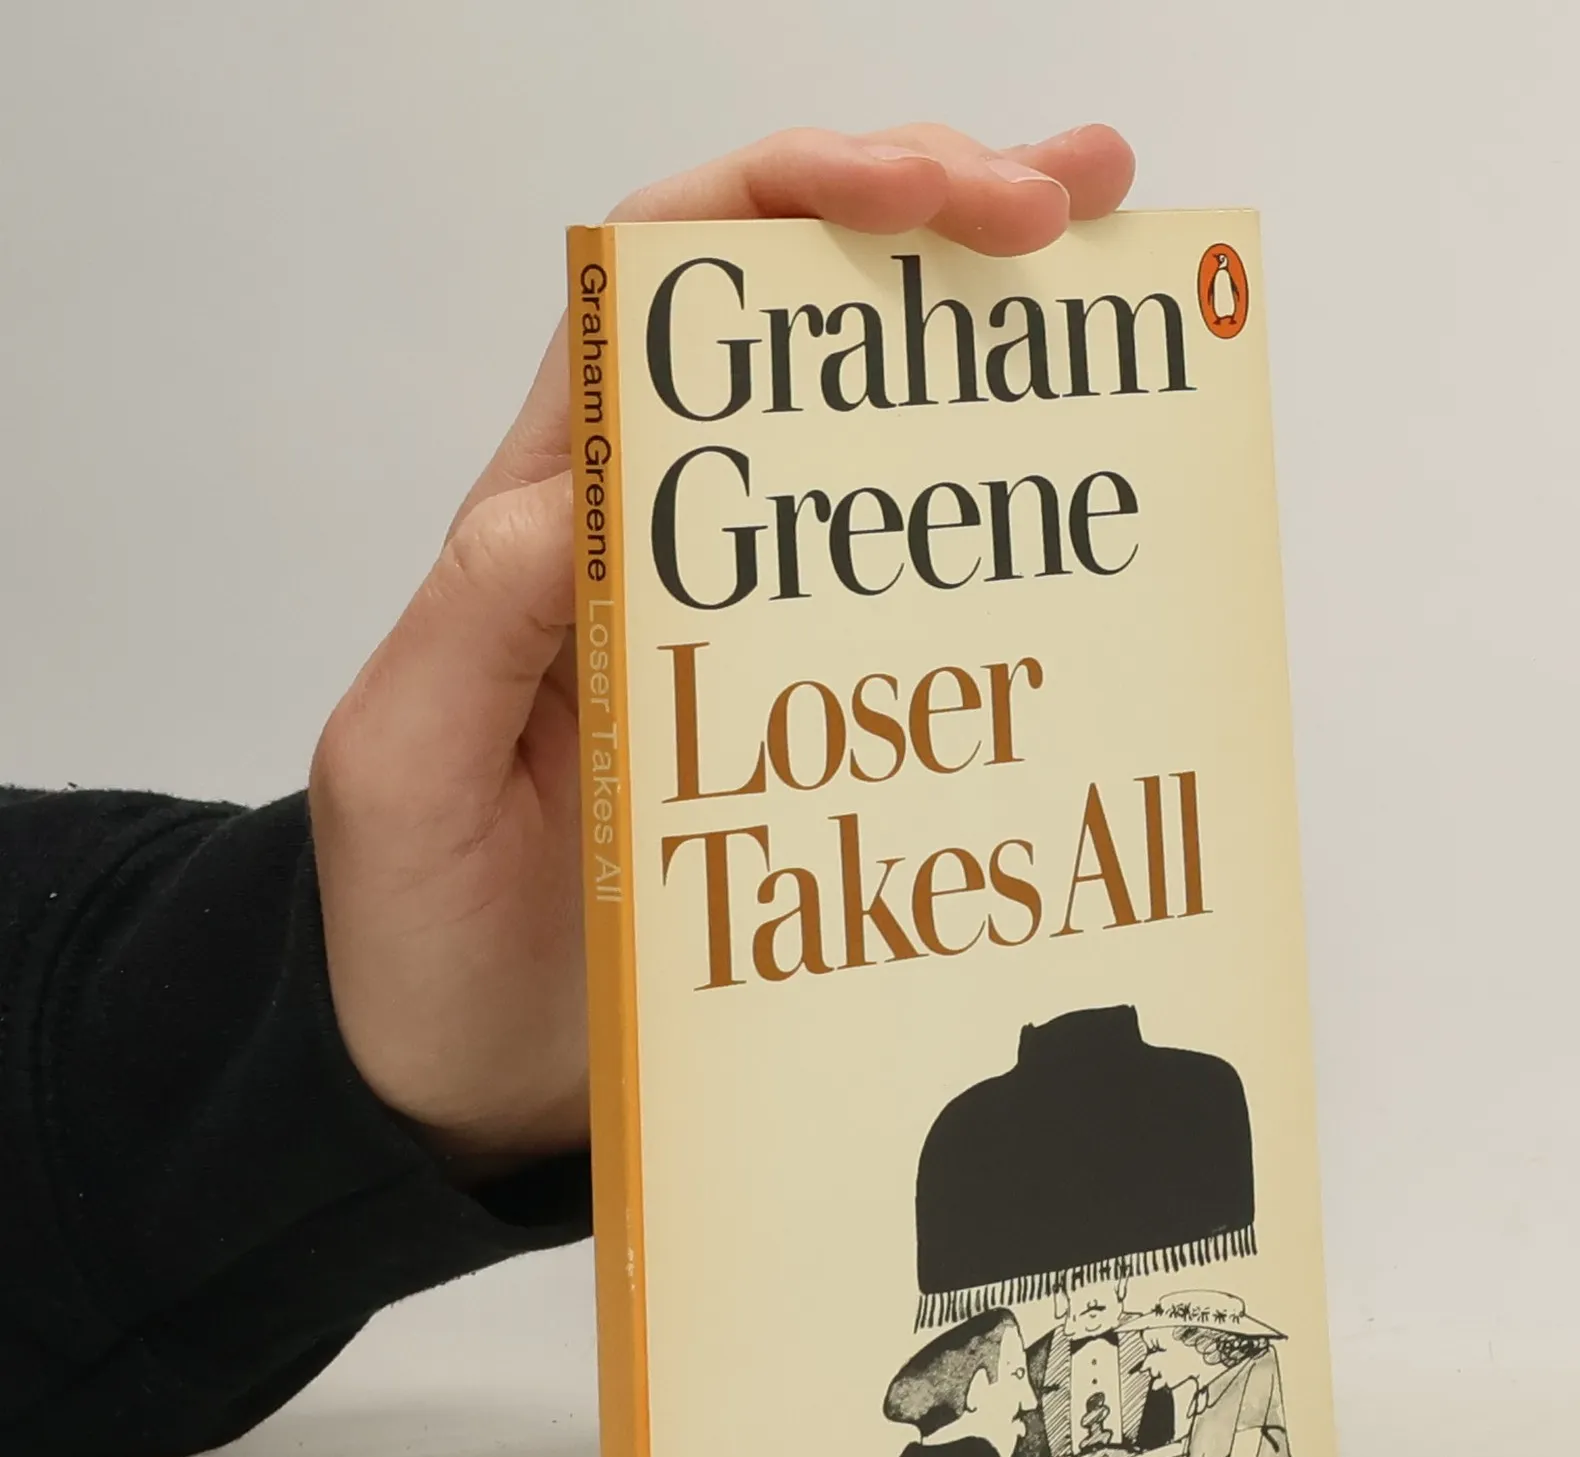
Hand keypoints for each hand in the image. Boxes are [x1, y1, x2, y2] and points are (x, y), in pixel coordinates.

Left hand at [309, 124, 1135, 1170]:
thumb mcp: (407, 771)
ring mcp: (743, 626)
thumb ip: (474, 624)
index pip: (664, 293)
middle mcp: (655, 543)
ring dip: (977, 341)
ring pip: (863, 437)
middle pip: (787, 322)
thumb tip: (576, 497)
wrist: (467, 1078)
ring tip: (1107, 262)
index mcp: (549, 520)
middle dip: (924, 219)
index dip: (787, 202)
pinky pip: (904, 594)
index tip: (923, 191)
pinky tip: (1081, 494)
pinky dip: (994, 528)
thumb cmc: (418, 934)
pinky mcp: (804, 714)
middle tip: (1066, 202)